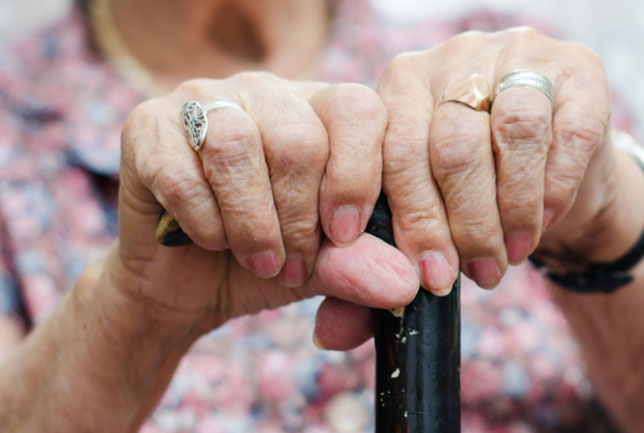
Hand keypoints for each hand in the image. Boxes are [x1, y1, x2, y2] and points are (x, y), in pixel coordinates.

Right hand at [115, 72, 417, 336]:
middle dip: (299, 219)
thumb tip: (405, 286)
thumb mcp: (325, 268)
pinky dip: (204, 222)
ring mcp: (205, 100)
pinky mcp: (148, 126)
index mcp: (321, 110)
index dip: (358, 177)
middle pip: (298, 137)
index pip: (359, 110)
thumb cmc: (268, 263)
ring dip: (252, 223)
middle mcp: (266, 92)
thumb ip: (363, 267)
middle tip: (292, 265)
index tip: (345, 236)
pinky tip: (210, 241)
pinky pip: (182, 171)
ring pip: (238, 144)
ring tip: (258, 260)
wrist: (186, 287)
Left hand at [313, 28, 630, 348]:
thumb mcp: (421, 222)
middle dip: (459, 225)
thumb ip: (373, 268)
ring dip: (509, 211)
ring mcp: (519, 56)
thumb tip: (329, 334)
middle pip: (450, 142)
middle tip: (464, 277)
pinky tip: (540, 223)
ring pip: (512, 132)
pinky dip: (552, 191)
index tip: (416, 276)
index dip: (406, 216)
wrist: (552, 169)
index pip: (393, 146)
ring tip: (505, 259)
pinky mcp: (579, 70)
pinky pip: (568, 135)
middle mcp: (454, 59)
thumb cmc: (472, 197)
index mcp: (402, 84)